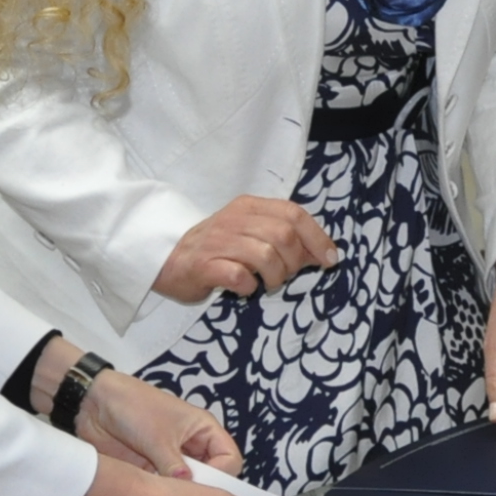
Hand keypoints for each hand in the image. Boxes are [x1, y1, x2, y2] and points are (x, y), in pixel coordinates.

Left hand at [74, 365, 242, 476]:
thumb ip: (173, 465)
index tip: (206, 486)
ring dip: (181, 495)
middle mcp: (193, 447)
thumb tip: (187, 488)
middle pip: (212, 477)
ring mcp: (172, 461)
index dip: (223, 474)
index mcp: (204, 430)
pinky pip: (167, 489)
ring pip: (189, 486)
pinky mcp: (153, 471)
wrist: (93, 405)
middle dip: (203, 489)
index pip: (230, 459)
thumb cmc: (133, 407)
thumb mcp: (157, 436)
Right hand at [153, 195, 338, 304]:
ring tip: (265, 283)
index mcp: (249, 207)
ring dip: (275, 277)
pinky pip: (238, 276)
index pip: (294, 214)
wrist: (165, 258)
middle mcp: (234, 219)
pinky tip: (244, 288)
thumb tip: (319, 254)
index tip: (329, 259)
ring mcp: (217, 241)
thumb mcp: (249, 233)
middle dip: (294, 262)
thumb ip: (283, 238)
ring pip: (266, 256)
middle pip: (284, 236)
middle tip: (285, 276)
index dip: (317, 238)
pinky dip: (248, 286)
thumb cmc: (216, 248)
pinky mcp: (202, 265)